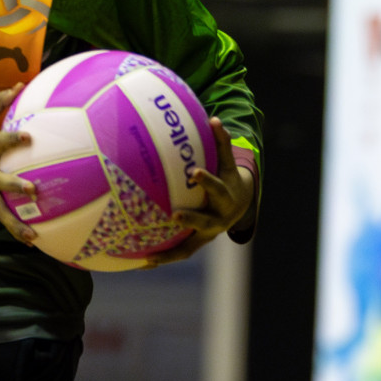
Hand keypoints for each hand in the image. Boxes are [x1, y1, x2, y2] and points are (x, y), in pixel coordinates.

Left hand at [146, 117, 254, 265]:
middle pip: (205, 220)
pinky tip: (140, 262)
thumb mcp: (227, 163)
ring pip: (189, 247)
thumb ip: (221, 142)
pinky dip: (162, 258)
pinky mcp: (197, 243)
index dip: (206, 180)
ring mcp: (207, 234)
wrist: (240, 207)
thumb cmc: (228, 178)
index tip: (193, 171)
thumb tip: (214, 118)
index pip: (217, 187)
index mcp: (225, 196)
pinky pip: (179, 253)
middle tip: (174, 215)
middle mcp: (218, 219)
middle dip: (191, 218)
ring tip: (147, 258)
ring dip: (169, 253)